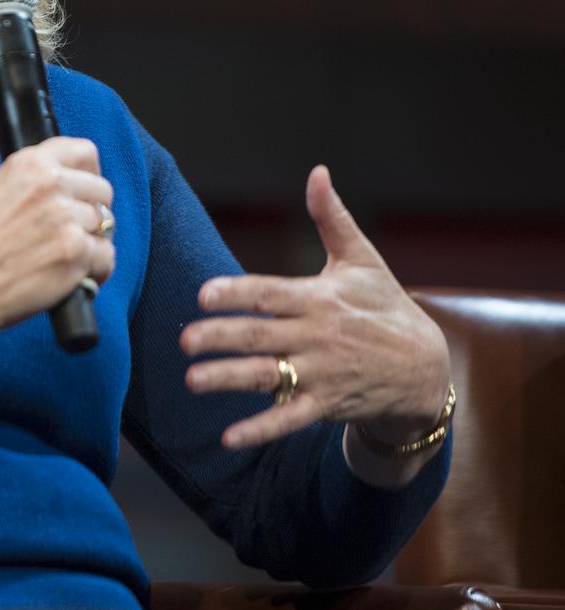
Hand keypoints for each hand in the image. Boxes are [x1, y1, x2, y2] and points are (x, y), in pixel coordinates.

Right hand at [0, 136, 114, 337]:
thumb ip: (34, 181)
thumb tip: (69, 187)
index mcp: (30, 164)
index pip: (84, 152)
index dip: (89, 174)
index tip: (85, 191)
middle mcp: (51, 184)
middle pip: (102, 191)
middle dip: (93, 213)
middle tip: (73, 232)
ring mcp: (66, 219)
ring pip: (106, 226)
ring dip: (92, 243)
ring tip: (66, 259)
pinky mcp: (75, 253)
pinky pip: (106, 257)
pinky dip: (95, 271)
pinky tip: (74, 277)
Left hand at [180, 166, 451, 449]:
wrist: (427, 369)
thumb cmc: (386, 306)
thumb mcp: (363, 260)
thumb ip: (332, 218)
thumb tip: (318, 172)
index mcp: (320, 298)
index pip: (270, 293)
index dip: (237, 294)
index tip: (203, 295)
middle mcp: (317, 337)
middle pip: (261, 336)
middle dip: (220, 338)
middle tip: (182, 340)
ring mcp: (321, 374)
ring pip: (268, 377)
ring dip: (228, 380)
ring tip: (191, 380)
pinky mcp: (325, 405)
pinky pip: (288, 419)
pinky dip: (259, 429)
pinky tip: (226, 437)